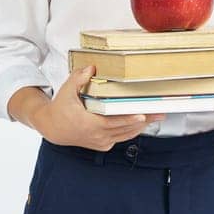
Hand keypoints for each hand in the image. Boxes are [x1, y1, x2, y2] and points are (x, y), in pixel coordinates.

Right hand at [37, 64, 161, 148]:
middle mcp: (97, 136)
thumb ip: (78, 79)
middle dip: (144, 120)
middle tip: (159, 113)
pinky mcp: (103, 145)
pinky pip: (121, 137)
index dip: (128, 119)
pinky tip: (142, 122)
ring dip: (142, 126)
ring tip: (156, 116)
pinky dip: (132, 130)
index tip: (142, 115)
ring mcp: (101, 142)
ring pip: (126, 135)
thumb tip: (91, 68)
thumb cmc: (61, 109)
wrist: (54, 128)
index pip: (113, 122)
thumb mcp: (67, 91)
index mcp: (89, 124)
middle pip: (125, 129)